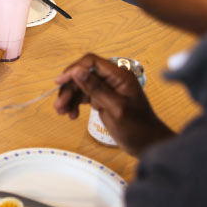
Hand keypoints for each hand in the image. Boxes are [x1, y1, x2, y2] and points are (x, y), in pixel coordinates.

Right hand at [54, 53, 174, 155]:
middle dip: (69, 88)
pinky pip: (84, 96)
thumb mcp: (115, 108)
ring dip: (69, 97)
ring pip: (81, 86)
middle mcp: (112, 79)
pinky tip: (72, 115)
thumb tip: (77, 71)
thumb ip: (96, 88)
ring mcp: (107, 89)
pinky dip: (76, 104)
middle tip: (59, 105)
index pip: (91, 62)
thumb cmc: (136, 127)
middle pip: (83, 75)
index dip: (73, 69)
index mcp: (119, 76)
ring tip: (62, 112)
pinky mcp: (103, 98)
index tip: (59, 81)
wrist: (147, 144)